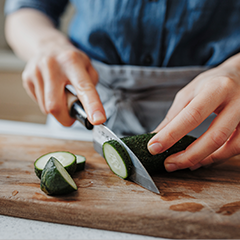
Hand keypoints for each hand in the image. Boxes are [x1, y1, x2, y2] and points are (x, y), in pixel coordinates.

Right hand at [22, 42, 105, 125]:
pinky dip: (48, 104)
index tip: (98, 120)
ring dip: (58, 110)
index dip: (92, 105)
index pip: (83, 88)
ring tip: (61, 95)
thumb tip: (89, 110)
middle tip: (73, 114)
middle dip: (66, 118)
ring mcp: (36, 71)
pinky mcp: (27, 78)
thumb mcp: (88, 67)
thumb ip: (91, 88)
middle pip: (56, 106)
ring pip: (46, 108)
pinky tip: (51, 92)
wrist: (48, 46)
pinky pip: (39, 103)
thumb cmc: (71, 61)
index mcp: (72, 61)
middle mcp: (52, 65)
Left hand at [147, 54, 239, 171]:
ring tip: (181, 163)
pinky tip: (201, 160)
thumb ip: (174, 115)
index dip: (171, 134)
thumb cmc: (211, 84)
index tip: (153, 147)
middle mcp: (238, 102)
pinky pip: (236, 149)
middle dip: (188, 155)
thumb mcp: (189, 93)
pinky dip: (216, 158)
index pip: (192, 115)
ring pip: (229, 148)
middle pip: (214, 137)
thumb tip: (155, 137)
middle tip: (168, 163)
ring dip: (203, 160)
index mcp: (217, 88)